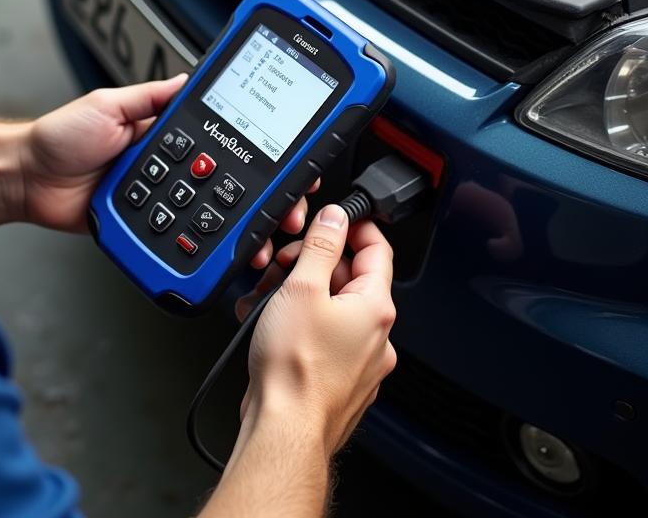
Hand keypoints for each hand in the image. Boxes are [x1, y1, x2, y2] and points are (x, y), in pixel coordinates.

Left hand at [19, 77, 316, 250]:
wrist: (26, 178)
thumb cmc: (60, 137)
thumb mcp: (107, 104)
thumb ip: (148, 96)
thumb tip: (188, 79)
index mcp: (165, 133)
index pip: (218, 141)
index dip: (252, 151)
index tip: (283, 159)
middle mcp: (169, 167)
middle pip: (225, 185)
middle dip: (262, 200)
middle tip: (286, 211)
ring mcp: (160, 199)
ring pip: (209, 217)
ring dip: (238, 229)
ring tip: (263, 239)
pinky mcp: (144, 227)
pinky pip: (176, 239)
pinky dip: (202, 250)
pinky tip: (226, 256)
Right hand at [241, 205, 396, 458]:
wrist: (284, 430)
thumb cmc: (296, 369)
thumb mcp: (302, 288)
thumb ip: (321, 246)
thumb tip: (335, 219)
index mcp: (376, 308)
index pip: (378, 250)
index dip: (355, 227)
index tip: (336, 218)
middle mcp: (377, 337)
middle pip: (349, 280)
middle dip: (314, 265)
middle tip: (285, 264)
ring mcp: (361, 363)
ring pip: (333, 311)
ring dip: (300, 297)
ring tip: (269, 301)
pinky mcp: (340, 381)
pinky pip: (324, 340)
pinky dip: (300, 327)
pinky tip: (271, 328)